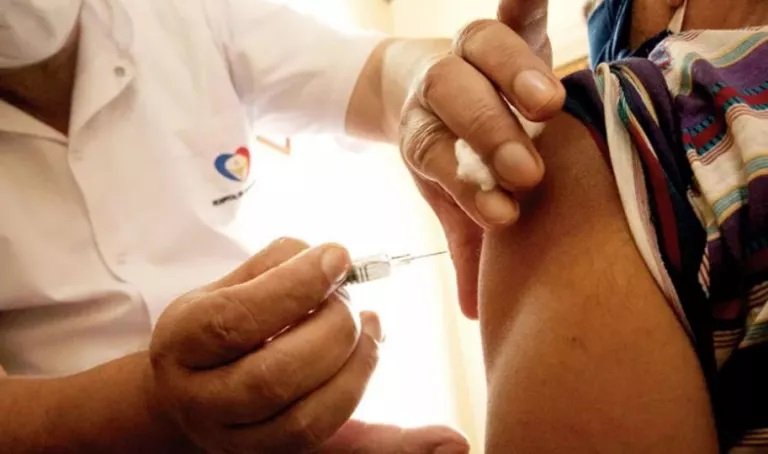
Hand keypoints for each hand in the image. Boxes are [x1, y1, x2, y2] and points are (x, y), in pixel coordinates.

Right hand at [148, 238, 466, 452]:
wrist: (188, 389)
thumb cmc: (219, 325)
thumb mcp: (228, 285)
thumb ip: (276, 265)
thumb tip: (332, 261)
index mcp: (182, 342)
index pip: (235, 320)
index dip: (295, 287)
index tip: (337, 258)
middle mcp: (200, 398)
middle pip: (272, 378)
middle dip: (330, 330)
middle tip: (347, 299)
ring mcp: (234, 437)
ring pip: (305, 418)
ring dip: (354, 364)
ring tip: (368, 323)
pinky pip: (325, 433)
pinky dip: (358, 387)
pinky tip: (369, 348)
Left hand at [400, 0, 559, 318]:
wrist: (420, 91)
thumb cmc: (448, 151)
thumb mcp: (451, 194)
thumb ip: (467, 243)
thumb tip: (475, 313)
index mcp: (423, 132)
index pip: (438, 157)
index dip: (468, 186)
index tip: (504, 217)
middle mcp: (440, 89)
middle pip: (455, 100)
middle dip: (488, 134)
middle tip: (527, 172)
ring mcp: (467, 54)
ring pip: (482, 51)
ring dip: (515, 74)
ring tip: (551, 104)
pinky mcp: (499, 31)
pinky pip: (512, 13)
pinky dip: (525, 2)